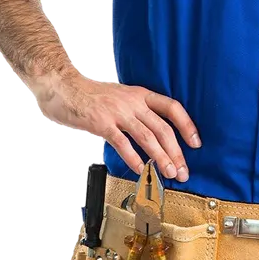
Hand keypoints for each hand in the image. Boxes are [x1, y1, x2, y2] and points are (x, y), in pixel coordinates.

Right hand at [30, 69, 200, 181]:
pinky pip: (122, 143)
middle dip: (176, 152)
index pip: (172, 107)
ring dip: (161, 157)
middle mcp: (133, 102)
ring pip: (147, 137)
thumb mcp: (120, 94)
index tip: (195, 143)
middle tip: (183, 171)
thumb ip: (135, 109)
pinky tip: (141, 170)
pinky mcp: (102, 123)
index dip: (187, 125)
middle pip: (162, 128)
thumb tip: (151, 130)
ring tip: (169, 173)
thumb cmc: (90, 93)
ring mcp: (118, 112)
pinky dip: (134, 158)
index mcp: (140, 94)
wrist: (62, 86)